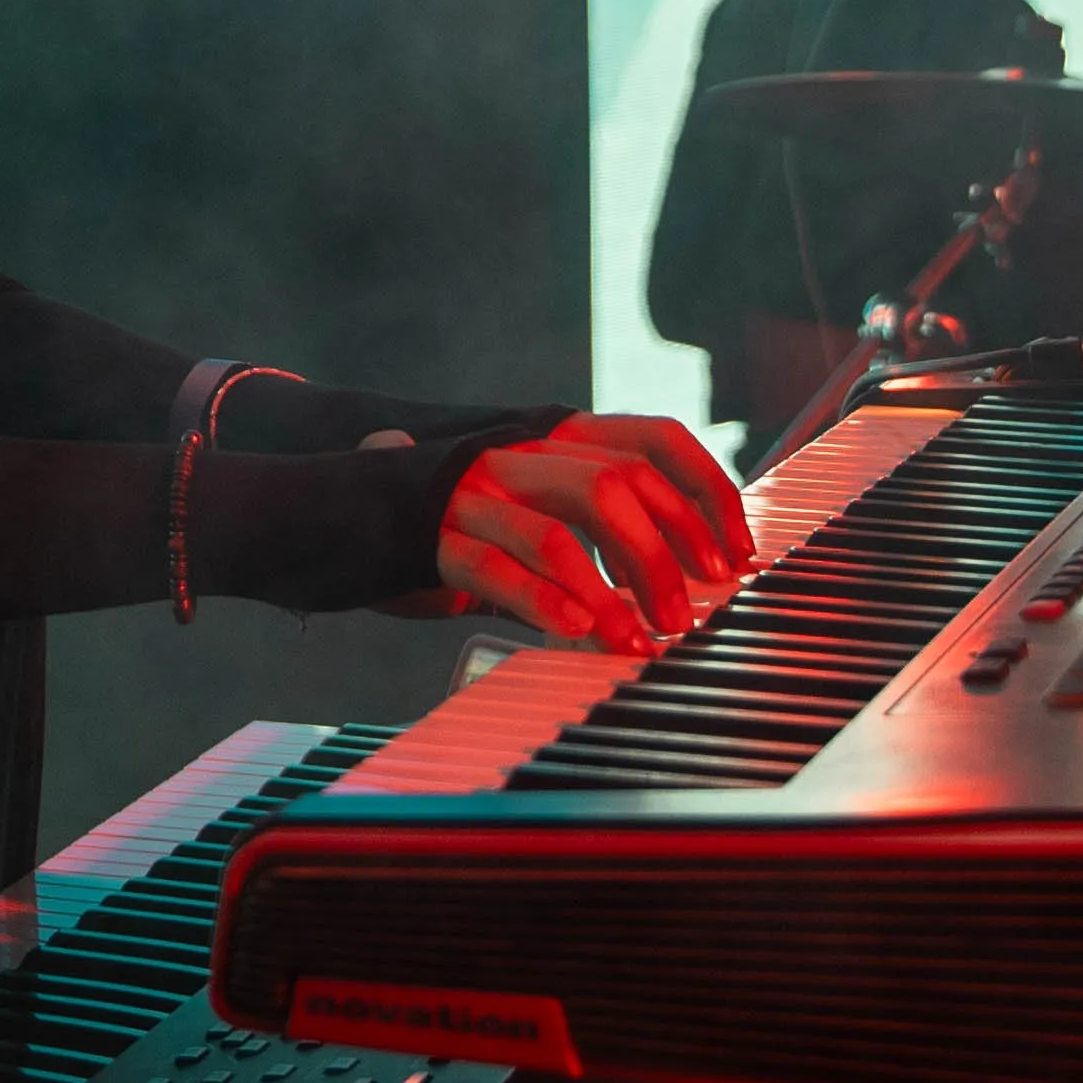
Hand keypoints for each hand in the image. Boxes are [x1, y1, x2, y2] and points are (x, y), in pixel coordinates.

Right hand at [436, 413, 753, 655]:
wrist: (343, 507)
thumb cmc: (463, 521)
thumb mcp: (536, 506)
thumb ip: (599, 521)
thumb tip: (694, 568)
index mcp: (557, 440)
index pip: (655, 440)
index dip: (707, 491)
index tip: (738, 553)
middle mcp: (520, 456)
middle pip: (614, 486)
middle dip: (663, 554)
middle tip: (685, 615)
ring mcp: (473, 492)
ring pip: (558, 533)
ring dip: (610, 593)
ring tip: (637, 642)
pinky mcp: (432, 536)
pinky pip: (496, 566)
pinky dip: (543, 601)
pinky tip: (577, 632)